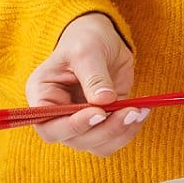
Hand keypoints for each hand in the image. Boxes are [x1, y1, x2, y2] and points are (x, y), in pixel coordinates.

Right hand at [23, 11, 145, 155]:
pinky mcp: (103, 122)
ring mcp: (81, 122)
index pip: (48, 126)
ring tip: (137, 110)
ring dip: (119, 132)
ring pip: (97, 144)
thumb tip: (105, 100)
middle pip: (75, 140)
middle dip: (104, 130)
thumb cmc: (85, 39)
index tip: (99, 112)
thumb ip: (94, 76)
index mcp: (42, 96)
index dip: (72, 126)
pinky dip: (129, 130)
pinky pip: (114, 138)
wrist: (102, 38)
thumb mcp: (87, 50)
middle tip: (129, 112)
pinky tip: (141, 112)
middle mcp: (58, 115)